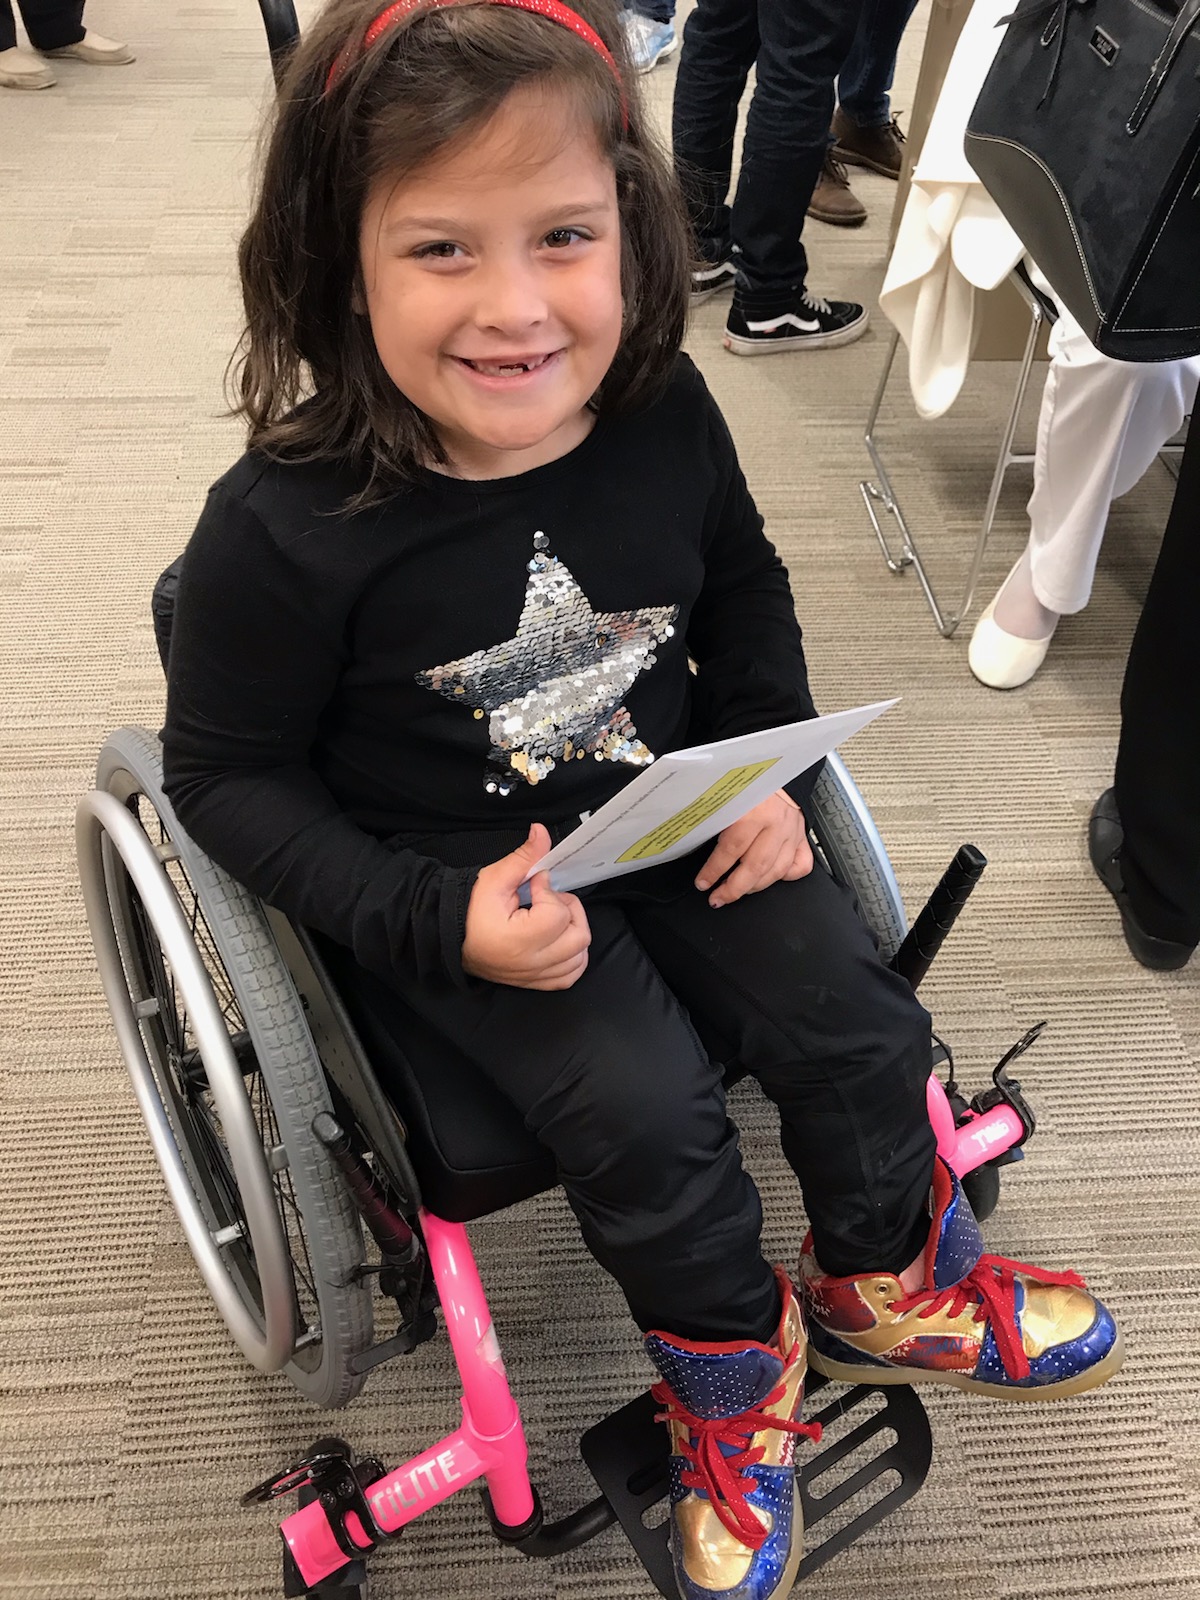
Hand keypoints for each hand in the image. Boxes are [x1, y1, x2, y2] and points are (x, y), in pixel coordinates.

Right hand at [462, 823, 591, 988]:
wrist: (451, 939)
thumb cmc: (470, 910)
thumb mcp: (495, 878)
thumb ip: (524, 857)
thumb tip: (542, 831)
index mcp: (516, 940)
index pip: (556, 915)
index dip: (548, 891)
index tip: (535, 884)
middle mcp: (529, 963)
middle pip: (578, 935)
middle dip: (569, 909)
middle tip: (548, 898)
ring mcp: (535, 976)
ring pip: (579, 956)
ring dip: (574, 931)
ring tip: (553, 918)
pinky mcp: (537, 982)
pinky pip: (571, 974)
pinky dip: (574, 955)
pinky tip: (560, 938)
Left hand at [695, 790, 813, 907]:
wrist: (777, 766)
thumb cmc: (748, 781)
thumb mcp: (726, 796)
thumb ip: (716, 820)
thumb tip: (693, 841)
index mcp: (754, 811)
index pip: (731, 849)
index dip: (714, 871)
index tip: (702, 883)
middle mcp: (776, 824)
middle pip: (755, 867)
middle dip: (733, 889)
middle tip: (717, 898)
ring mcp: (793, 832)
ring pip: (776, 872)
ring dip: (754, 887)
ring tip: (736, 892)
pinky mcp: (803, 837)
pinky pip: (801, 865)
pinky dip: (786, 877)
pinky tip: (769, 878)